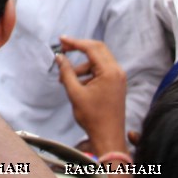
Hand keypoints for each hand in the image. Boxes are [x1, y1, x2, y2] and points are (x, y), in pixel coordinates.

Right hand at [56, 36, 127, 152]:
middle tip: (63, 49)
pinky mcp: (117, 84)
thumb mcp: (75, 93)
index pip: (92, 48)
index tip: (61, 40)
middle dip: (79, 48)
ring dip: (82, 65)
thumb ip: (66, 72)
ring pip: (98, 61)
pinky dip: (89, 73)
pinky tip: (77, 84)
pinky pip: (102, 71)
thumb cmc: (92, 117)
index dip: (75, 42)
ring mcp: (118, 78)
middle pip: (98, 50)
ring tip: (66, 77)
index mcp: (110, 71)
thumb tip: (59, 57)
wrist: (108, 136)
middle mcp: (117, 71)